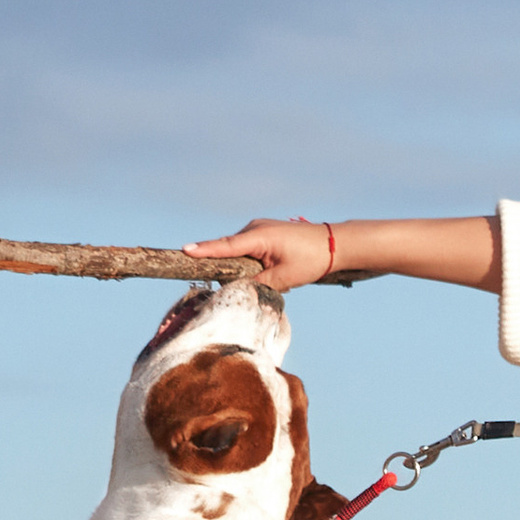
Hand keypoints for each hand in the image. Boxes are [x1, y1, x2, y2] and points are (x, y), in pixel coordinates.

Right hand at [183, 217, 336, 289]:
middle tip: (208, 276)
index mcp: (259, 236)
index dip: (205, 250)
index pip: (226, 246)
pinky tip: (261, 273)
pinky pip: (246, 250)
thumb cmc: (312, 259)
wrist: (334, 244)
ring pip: (237, 252)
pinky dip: (246, 262)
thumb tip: (238, 291)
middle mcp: (254, 229)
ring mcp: (258, 230)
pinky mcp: (263, 235)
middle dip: (219, 265)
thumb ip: (259, 285)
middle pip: (227, 250)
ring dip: (237, 266)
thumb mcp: (285, 278)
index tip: (185, 250)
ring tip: (252, 276)